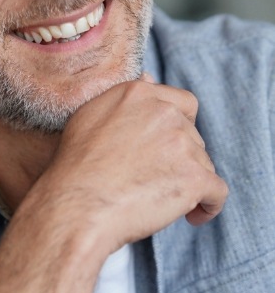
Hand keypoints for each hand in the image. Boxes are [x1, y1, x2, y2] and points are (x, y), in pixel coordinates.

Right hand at [44, 76, 227, 253]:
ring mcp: (181, 143)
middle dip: (180, 158)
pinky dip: (208, 206)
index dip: (180, 127)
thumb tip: (150, 77)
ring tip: (160, 201)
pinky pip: (217, 192)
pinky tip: (192, 215)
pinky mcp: (194, 176)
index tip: (167, 148)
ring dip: (188, 182)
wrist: (77, 204)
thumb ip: (125, 98)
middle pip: (193, 136)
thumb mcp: (90, 115)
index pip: (184, 103)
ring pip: (203, 164)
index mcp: (139, 94)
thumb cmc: (76, 166)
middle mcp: (164, 112)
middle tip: (153, 180)